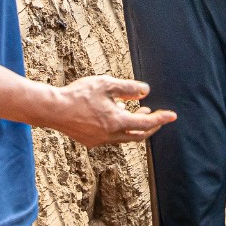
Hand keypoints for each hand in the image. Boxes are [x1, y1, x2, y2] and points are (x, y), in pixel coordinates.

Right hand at [54, 75, 176, 146]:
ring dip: (133, 125)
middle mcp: (110, 136)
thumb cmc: (78, 94)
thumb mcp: (106, 84)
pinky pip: (110, 136)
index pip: (146, 123)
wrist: (52, 110)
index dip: (161, 118)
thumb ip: (128, 88)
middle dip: (150, 125)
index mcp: (116, 122)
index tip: (172, 116)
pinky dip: (118, 127)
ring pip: (123, 137)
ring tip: (135, 109)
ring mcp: (99, 141)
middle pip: (137, 135)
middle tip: (156, 115)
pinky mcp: (89, 141)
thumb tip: (145, 91)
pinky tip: (113, 114)